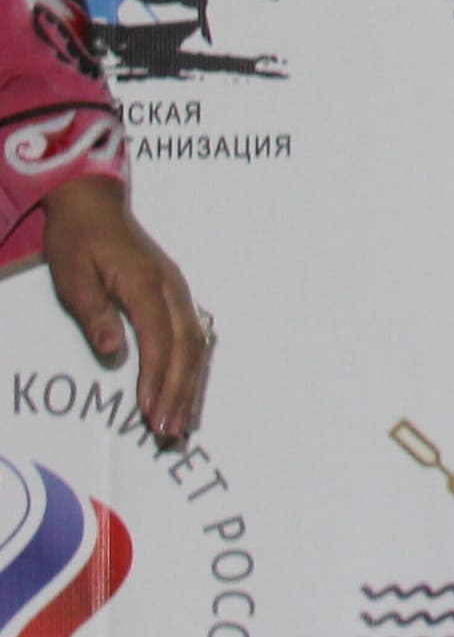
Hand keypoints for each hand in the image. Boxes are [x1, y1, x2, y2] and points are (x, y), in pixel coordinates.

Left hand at [40, 178, 203, 447]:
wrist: (93, 203)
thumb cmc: (78, 240)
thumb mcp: (73, 277)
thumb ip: (94, 314)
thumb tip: (112, 352)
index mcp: (147, 285)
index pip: (159, 341)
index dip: (156, 380)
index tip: (149, 414)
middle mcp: (172, 289)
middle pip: (187, 348)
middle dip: (180, 393)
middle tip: (169, 432)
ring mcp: (179, 290)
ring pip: (197, 345)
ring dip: (190, 387)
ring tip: (182, 425)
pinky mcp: (176, 294)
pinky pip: (195, 336)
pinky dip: (194, 369)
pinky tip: (190, 392)